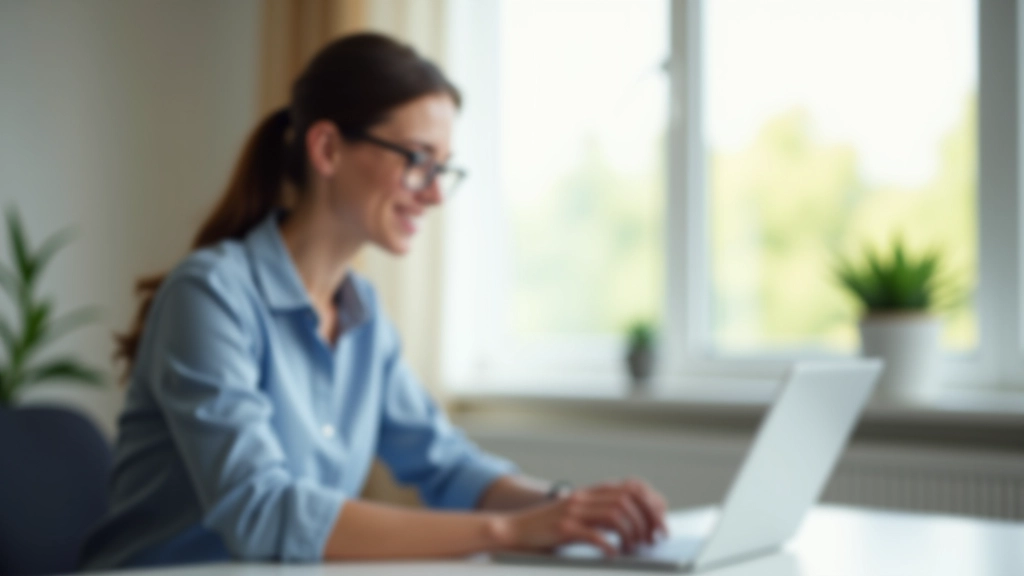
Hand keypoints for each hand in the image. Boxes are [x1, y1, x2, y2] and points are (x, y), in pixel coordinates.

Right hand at [494, 478, 668, 556]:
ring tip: (635, 548)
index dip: (651, 499)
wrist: (512, 530)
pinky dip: (609, 546)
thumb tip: (635, 523)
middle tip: (656, 537)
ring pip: (616, 515)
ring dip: (632, 533)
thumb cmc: (547, 528)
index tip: (662, 517)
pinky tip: (613, 554)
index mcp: (589, 492)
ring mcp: (573, 512)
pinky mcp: (563, 529)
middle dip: (649, 518)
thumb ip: (599, 513)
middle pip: (628, 499)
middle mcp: (583, 498)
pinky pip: (594, 535)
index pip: (630, 486)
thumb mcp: (576, 514)